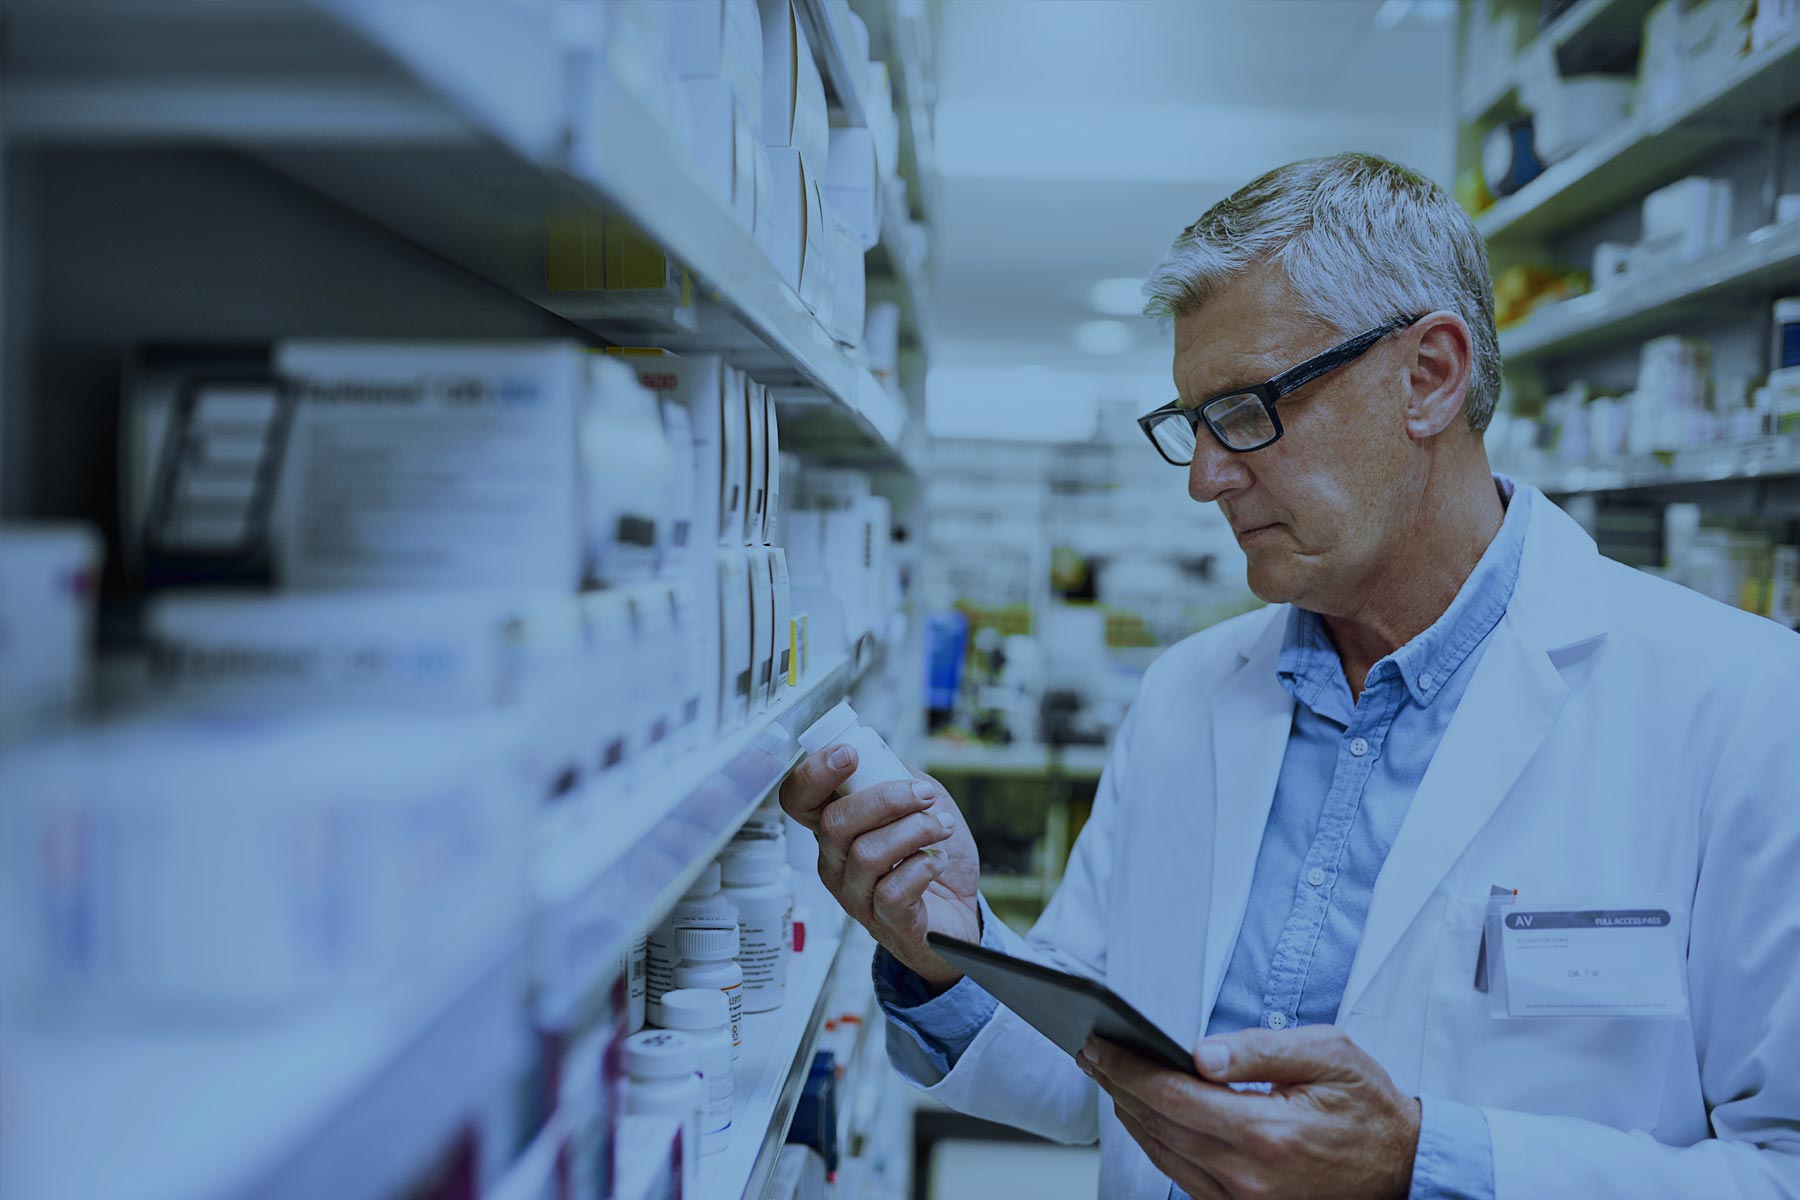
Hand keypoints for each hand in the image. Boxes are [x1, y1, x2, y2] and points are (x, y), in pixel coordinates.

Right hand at [779, 745, 980, 987]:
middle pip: (834, 823)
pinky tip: (937, 860)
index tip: (849, 754)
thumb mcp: (916, 801)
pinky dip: (924, 866)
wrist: (962, 909)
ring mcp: (855, 895)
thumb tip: (875, 751)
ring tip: (942, 826)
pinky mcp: (884, 921)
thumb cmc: (932, 855)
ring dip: (915, 830)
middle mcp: (835, 862)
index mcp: (836, 827)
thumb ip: (893, 775)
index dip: (814, 773)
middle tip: (924, 794)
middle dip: (886, 799)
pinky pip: (893, 890)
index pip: (798, 798)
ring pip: (867, 854)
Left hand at [1079, 1025, 1420, 1199]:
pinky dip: (1158, 1143)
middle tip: (1090, 1052)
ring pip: (1164, 1155)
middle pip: (1158, 1126)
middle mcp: (1249, 1176)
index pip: (1172, 1096)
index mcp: (1266, 1133)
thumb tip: (1199, 1053)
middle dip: (1118, 1085)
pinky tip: (1146, 1115)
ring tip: (1109, 1077)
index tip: (1098, 1043)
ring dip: (1130, 1115)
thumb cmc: (1367, 1105)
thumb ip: (1260, 1050)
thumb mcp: (1327, 1056)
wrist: (1404, 1166)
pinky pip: (1184, 1177)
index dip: (1127, 1068)